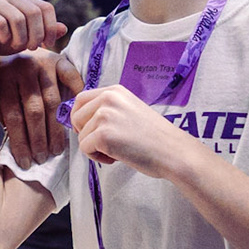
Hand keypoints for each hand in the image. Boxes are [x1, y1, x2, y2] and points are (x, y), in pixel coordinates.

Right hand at [0, 0, 65, 56]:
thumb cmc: (1, 43)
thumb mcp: (28, 40)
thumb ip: (45, 33)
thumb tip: (64, 28)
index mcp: (24, 0)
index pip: (46, 8)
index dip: (50, 27)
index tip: (47, 44)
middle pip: (34, 12)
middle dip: (36, 35)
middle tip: (31, 48)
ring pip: (18, 18)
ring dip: (20, 38)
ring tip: (15, 46)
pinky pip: (1, 23)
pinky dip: (5, 37)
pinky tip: (2, 42)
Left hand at [0, 50, 84, 166]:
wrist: (14, 44)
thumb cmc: (6, 81)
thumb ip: (2, 113)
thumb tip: (10, 147)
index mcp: (3, 78)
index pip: (12, 116)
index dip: (19, 141)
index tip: (24, 162)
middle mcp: (22, 68)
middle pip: (34, 111)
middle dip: (38, 139)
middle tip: (43, 159)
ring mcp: (42, 62)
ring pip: (52, 102)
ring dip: (55, 129)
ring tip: (56, 150)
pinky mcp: (59, 59)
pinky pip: (71, 80)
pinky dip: (75, 98)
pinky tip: (75, 119)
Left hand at [67, 85, 197, 178]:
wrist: (173, 151)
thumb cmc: (155, 137)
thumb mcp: (130, 110)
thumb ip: (108, 110)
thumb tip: (81, 120)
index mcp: (115, 91)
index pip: (81, 99)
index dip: (81, 118)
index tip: (92, 130)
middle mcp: (108, 98)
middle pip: (76, 116)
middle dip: (85, 133)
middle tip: (105, 144)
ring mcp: (105, 115)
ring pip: (81, 135)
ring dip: (95, 148)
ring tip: (118, 150)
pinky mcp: (103, 134)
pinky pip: (85, 149)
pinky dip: (97, 157)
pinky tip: (117, 157)